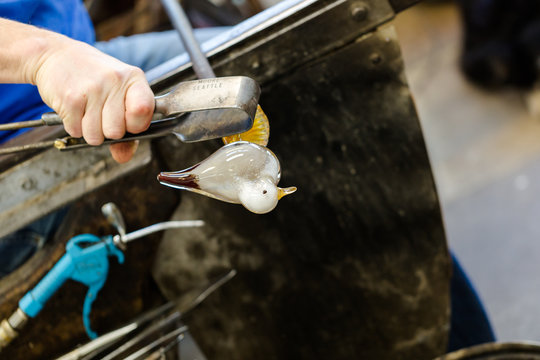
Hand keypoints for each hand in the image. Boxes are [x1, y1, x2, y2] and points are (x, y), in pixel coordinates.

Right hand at [32, 33, 153, 162]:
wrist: (56, 55)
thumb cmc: (93, 76)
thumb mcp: (118, 93)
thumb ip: (128, 126)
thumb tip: (123, 156)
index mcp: (134, 78)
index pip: (145, 111)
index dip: (136, 125)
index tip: (129, 121)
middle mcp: (114, 81)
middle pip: (117, 132)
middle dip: (108, 131)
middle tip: (101, 113)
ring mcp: (92, 89)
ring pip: (96, 136)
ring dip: (90, 131)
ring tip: (87, 111)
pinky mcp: (70, 98)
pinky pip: (76, 131)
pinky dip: (74, 126)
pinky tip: (75, 108)